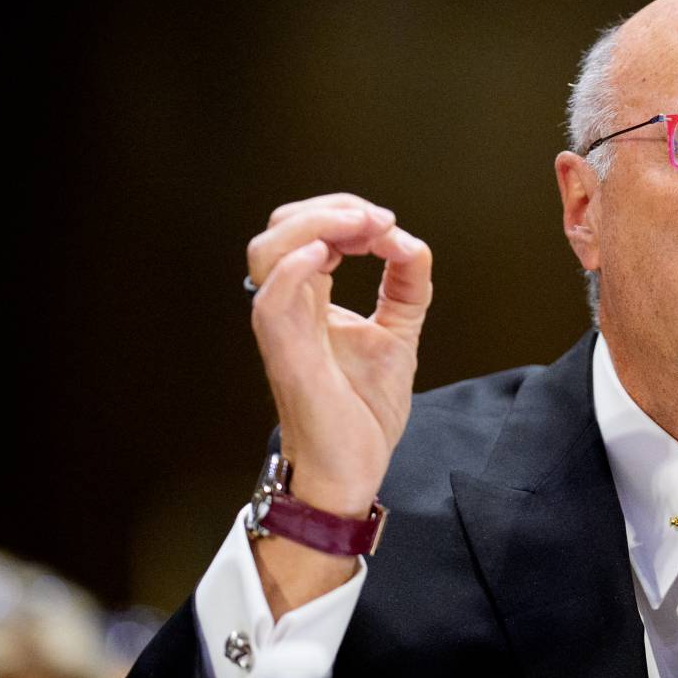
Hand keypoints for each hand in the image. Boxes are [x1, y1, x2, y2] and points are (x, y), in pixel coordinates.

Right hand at [245, 193, 431, 517]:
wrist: (352, 468)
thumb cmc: (361, 411)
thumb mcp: (398, 332)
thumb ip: (406, 285)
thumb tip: (410, 242)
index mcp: (309, 299)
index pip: (307, 230)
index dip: (346, 214)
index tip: (390, 225)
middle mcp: (289, 306)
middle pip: (280, 229)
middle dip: (331, 209)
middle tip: (379, 222)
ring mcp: (283, 327)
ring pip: (267, 252)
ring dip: (317, 226)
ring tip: (362, 230)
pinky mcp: (286, 353)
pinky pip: (271, 299)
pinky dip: (294, 268)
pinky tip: (326, 256)